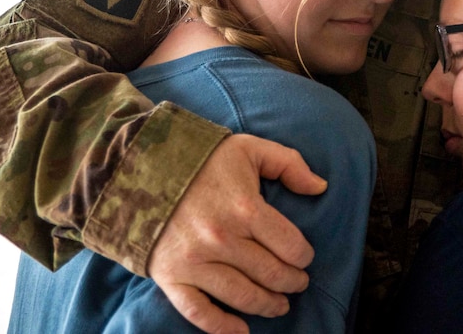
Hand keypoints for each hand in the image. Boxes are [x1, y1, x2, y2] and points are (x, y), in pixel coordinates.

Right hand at [148, 134, 328, 333]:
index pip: (290, 246)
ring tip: (280, 305)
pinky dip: (222, 327)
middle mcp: (221, 239)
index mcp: (244, 208)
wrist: (141, 168)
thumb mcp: (249, 148)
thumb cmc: (201, 159)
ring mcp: (194, 262)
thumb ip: (288, 163)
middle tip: (298, 282)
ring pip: (242, 296)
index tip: (304, 257)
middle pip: (270, 274)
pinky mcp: (171, 277)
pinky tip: (242, 331)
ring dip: (267, 305)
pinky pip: (199, 312)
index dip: (304, 256)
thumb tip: (321, 186)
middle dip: (292, 282)